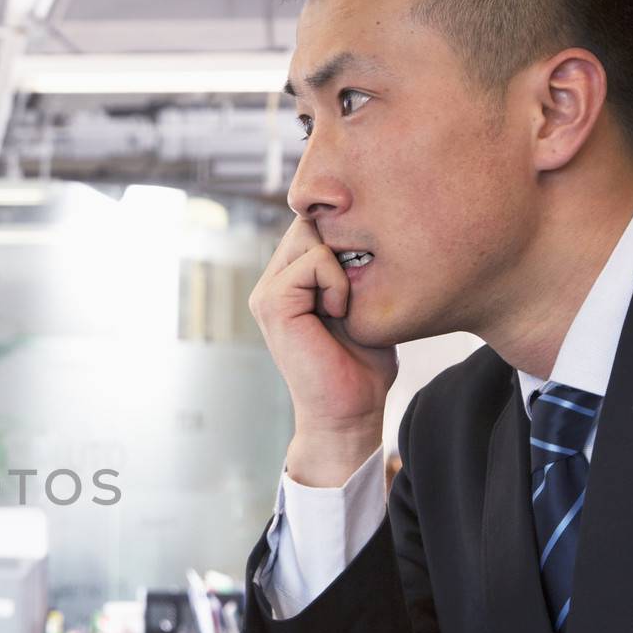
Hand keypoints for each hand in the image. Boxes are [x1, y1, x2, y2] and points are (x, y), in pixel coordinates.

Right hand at [249, 218, 397, 486]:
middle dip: (343, 243)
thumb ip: (352, 263)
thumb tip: (365, 223)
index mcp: (288, 279)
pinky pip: (312, 261)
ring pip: (310, 234)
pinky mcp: (271, 304)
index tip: (364, 273)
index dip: (346, 234)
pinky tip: (339, 312)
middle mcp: (271, 281)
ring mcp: (266, 292)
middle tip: (357, 288)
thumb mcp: (362, 300)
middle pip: (310, 221)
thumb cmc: (361, 362)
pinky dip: (337, 282)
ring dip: (341, 264)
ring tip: (346, 303)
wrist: (349, 410)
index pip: (314, 223)